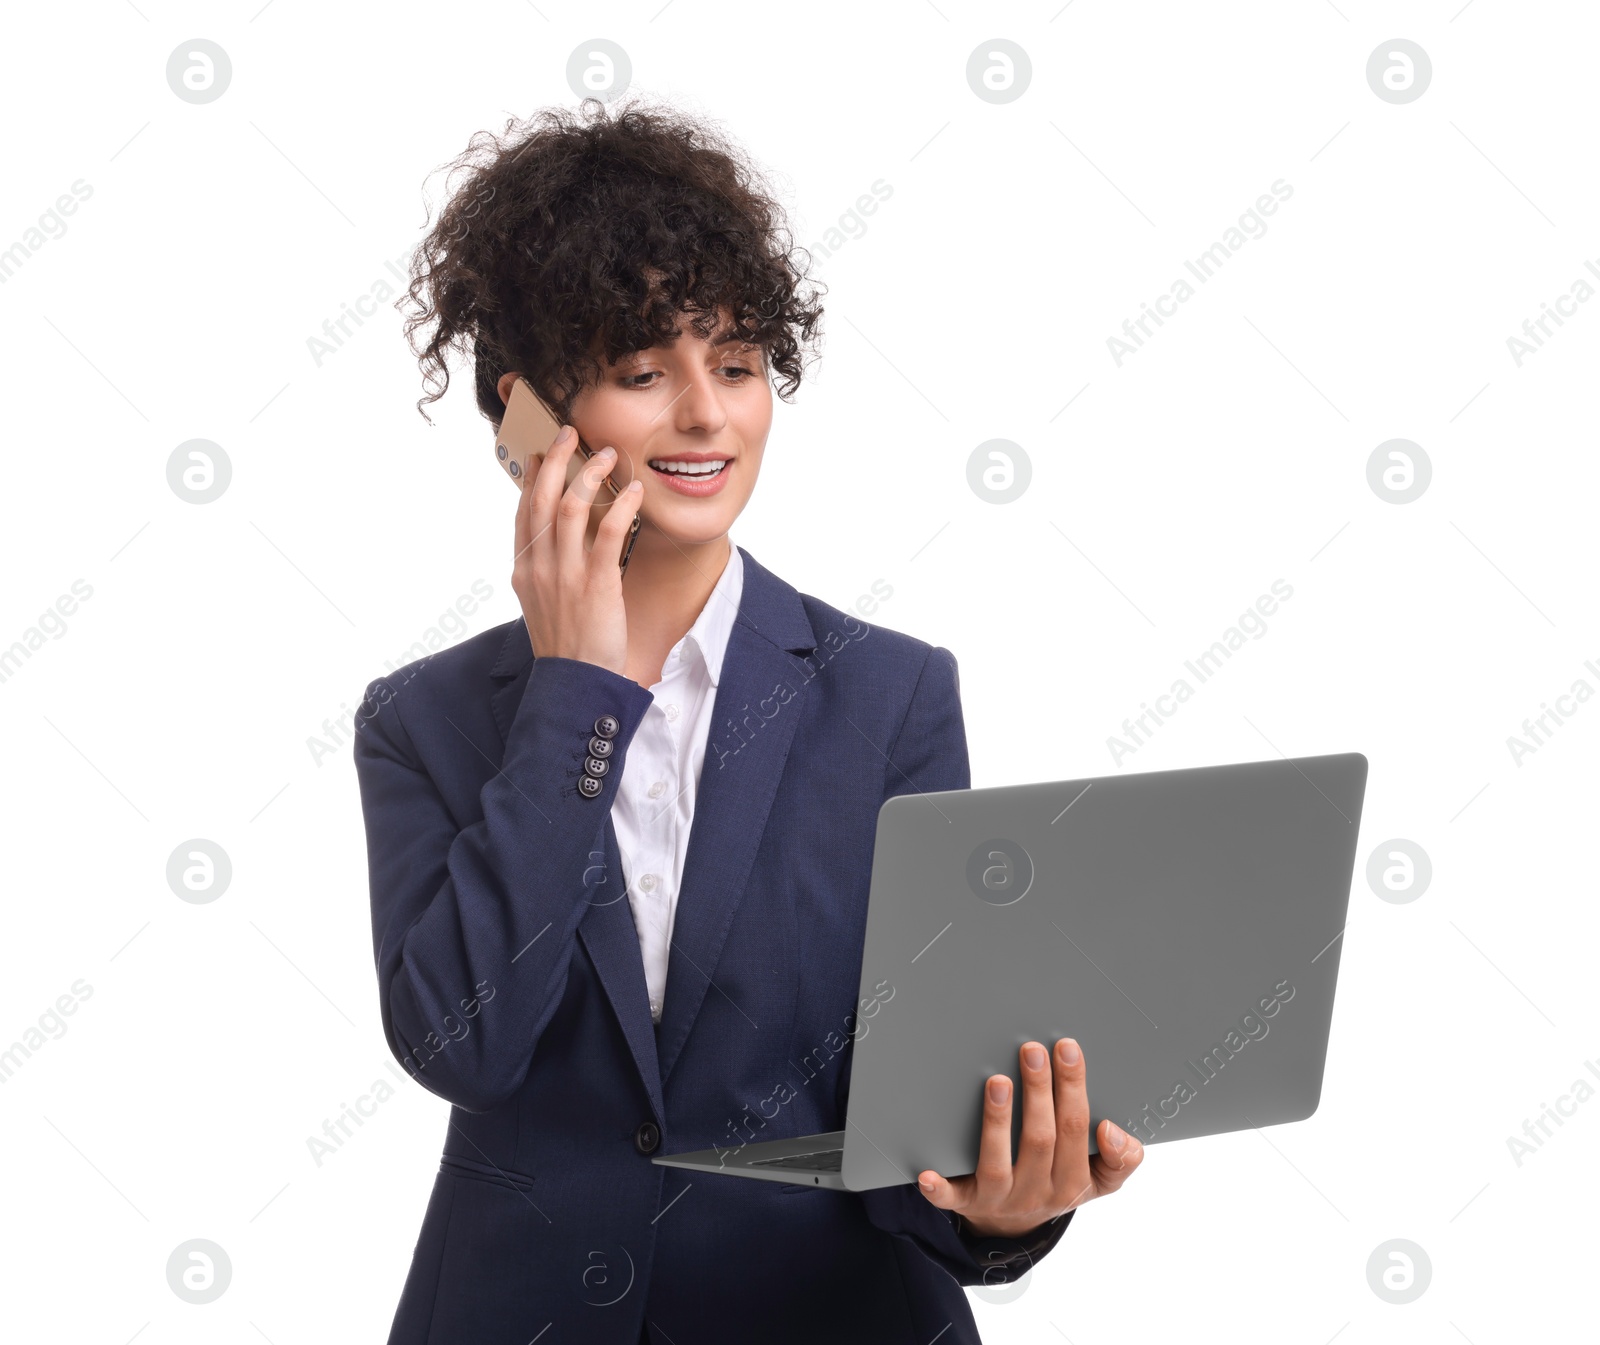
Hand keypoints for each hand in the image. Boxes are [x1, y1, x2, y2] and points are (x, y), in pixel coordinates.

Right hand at [512, 424, 644, 674]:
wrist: (576, 682)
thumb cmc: (566, 645)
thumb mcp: (542, 604)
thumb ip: (546, 571)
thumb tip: (558, 543)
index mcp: (524, 570)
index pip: (524, 512)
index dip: (532, 477)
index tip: (542, 452)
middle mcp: (539, 567)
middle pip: (541, 497)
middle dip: (555, 459)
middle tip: (569, 432)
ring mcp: (565, 574)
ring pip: (571, 506)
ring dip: (590, 474)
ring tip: (608, 455)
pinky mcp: (596, 583)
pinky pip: (609, 532)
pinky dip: (622, 506)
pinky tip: (634, 492)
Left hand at [915, 1037, 1144, 1239]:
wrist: (1019, 1226)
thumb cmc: (1059, 1181)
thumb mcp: (1100, 1178)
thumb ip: (1122, 1158)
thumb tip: (1113, 1130)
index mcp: (1074, 1181)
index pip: (1077, 1131)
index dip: (1073, 1090)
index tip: (1068, 1049)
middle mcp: (1038, 1192)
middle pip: (1041, 1140)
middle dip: (1039, 1091)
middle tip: (1032, 1050)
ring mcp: (1001, 1199)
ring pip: (999, 1163)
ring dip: (998, 1122)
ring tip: (996, 1082)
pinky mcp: (968, 1204)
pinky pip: (952, 1200)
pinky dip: (940, 1189)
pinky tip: (928, 1172)